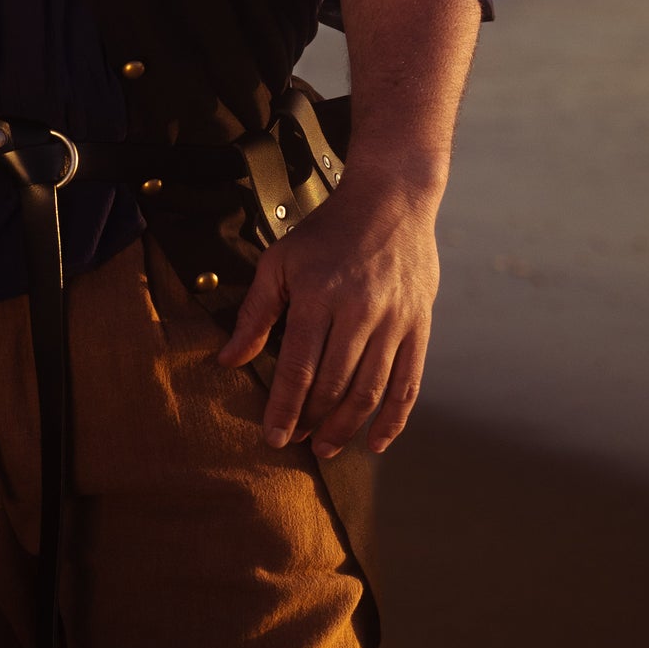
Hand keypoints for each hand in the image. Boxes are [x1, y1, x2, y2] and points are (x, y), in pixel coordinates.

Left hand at [215, 163, 441, 458]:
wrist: (391, 200)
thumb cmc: (328, 230)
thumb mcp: (280, 260)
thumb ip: (255, 312)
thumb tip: (229, 359)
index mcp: (318, 294)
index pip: (298, 366)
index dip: (284, 407)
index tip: (273, 437)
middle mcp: (359, 311)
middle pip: (334, 384)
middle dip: (312, 421)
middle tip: (297, 443)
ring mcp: (394, 321)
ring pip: (370, 390)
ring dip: (346, 427)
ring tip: (326, 447)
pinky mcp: (419, 327)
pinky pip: (409, 384)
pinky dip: (393, 419)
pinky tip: (375, 442)